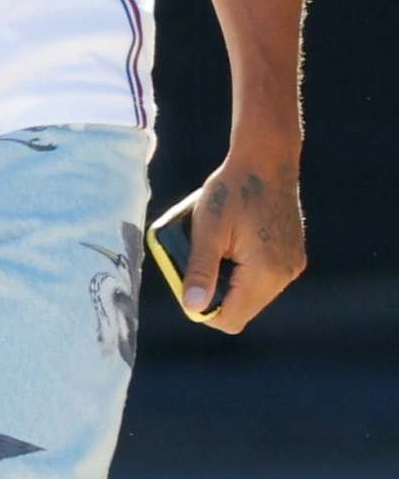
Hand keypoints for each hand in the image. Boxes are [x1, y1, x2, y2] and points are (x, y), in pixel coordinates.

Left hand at [182, 140, 305, 333]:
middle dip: (216, 292)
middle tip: (196, 260)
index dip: (204, 310)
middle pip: (243, 307)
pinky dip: (244, 268)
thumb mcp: (207, 229)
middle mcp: (285, 275)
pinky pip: (264, 276)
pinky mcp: (292, 255)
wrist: (266, 160)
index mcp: (266, 272)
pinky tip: (232, 242)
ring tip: (214, 247)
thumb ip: (200, 269)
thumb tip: (192, 307)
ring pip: (253, 293)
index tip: (187, 283)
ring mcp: (292, 265)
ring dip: (230, 279)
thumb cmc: (233, 190)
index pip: (232, 318)